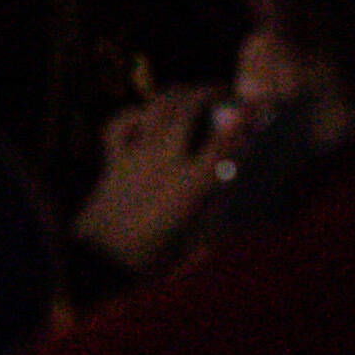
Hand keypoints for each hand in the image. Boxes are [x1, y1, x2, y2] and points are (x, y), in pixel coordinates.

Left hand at [73, 83, 235, 283]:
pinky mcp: (112, 160)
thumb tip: (228, 200)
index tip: (257, 107)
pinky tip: (145, 115)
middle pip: (186, 111)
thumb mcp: (192, 248)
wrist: (97, 261)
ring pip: (156, 109)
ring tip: (192, 92)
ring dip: (176, 94)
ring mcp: (134, 158)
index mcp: (188, 189)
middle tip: (224, 91)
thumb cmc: (148, 263)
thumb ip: (213, 222)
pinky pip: (119, 124)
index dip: (242, 122)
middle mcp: (162, 164)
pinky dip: (133, 114)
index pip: (222, 145)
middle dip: (207, 92)